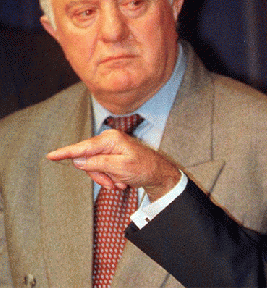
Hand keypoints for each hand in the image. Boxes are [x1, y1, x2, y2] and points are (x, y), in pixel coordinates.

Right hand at [47, 130, 180, 201]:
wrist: (158, 174)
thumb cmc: (143, 168)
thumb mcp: (120, 168)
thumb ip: (98, 163)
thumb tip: (78, 160)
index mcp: (110, 139)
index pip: (83, 147)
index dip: (66, 152)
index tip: (50, 155)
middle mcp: (108, 141)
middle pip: (88, 160)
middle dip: (98, 175)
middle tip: (113, 184)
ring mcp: (109, 148)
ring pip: (94, 167)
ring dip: (105, 179)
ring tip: (120, 183)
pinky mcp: (111, 156)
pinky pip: (101, 169)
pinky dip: (109, 178)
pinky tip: (121, 181)